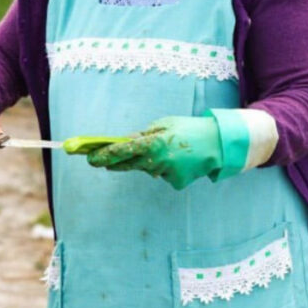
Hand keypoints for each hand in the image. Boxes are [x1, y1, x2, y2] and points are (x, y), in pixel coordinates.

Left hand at [86, 116, 222, 188]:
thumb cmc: (188, 129)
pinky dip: (166, 168)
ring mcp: (167, 174)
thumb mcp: (164, 125)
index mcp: (152, 142)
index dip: (103, 156)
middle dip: (113, 163)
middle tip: (99, 162)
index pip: (121, 151)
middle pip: (127, 164)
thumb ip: (144, 136)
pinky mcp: (176, 182)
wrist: (218, 143)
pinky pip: (163, 175)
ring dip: (148, 161)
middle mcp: (157, 160)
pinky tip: (179, 160)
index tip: (89, 159)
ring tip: (167, 150)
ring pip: (147, 169)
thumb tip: (126, 143)